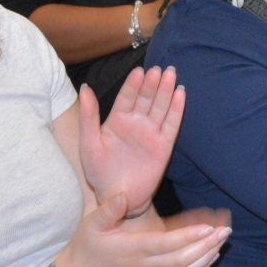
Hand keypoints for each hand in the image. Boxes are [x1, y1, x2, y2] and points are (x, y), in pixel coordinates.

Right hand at [65, 192, 229, 266]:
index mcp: (133, 249)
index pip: (167, 244)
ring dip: (206, 258)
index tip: (209, 227)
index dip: (189, 237)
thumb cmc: (88, 247)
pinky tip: (210, 260)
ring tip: (223, 242)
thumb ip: (109, 209)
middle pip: (183, 259)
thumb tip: (123, 195)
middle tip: (226, 231)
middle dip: (207, 245)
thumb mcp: (91, 223)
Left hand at [79, 66, 183, 213]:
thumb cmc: (99, 171)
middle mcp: (136, 123)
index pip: (127, 96)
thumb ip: (88, 116)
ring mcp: (150, 133)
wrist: (116, 197)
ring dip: (166, 91)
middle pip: (146, 98)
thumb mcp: (88, 143)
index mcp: (117, 120)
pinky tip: (181, 94)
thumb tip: (85, 87)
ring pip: (160, 107)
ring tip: (171, 75)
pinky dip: (177, 110)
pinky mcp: (163, 146)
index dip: (133, 84)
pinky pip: (172, 125)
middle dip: (153, 83)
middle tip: (160, 69)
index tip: (139, 71)